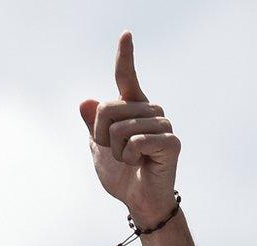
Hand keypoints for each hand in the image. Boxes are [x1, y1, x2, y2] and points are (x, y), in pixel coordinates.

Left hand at [79, 32, 178, 227]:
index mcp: (131, 108)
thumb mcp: (98, 147)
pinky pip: (135, 141)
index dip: (125, 56)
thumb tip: (85, 101)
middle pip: (107, 109)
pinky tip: (141, 163)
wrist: (137, 200)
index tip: (126, 34)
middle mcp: (150, 111)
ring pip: (119, 128)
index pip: (126, 78)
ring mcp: (163, 125)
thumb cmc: (120, 172)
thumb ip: (92, 125)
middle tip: (116, 152)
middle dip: (101, 136)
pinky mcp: (172, 142)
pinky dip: (130, 157)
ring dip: (115, 151)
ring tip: (130, 159)